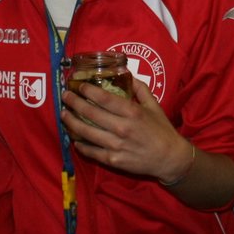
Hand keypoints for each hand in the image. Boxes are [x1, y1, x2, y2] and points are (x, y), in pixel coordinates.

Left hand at [61, 79, 189, 181]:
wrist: (169, 158)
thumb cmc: (161, 129)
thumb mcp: (154, 104)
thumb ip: (140, 88)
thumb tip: (126, 73)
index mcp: (132, 112)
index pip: (104, 98)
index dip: (88, 91)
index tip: (78, 85)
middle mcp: (122, 128)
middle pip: (91, 114)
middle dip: (74, 103)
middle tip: (65, 96)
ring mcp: (116, 146)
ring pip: (86, 133)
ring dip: (71, 122)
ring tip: (63, 114)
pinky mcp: (113, 160)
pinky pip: (92, 152)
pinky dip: (80, 145)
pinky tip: (74, 138)